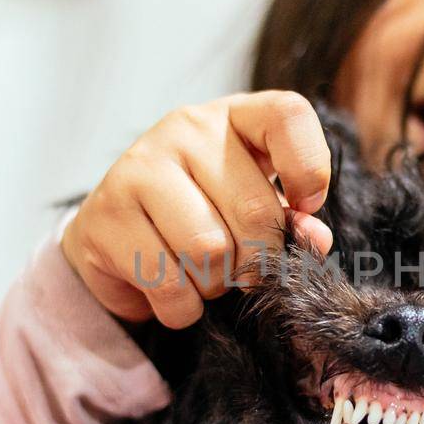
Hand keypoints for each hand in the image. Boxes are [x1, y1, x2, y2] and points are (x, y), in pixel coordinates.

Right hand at [61, 91, 333, 327]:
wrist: (115, 235)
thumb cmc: (202, 215)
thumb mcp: (253, 206)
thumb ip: (289, 219)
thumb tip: (315, 240)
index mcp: (234, 116)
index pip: (288, 115)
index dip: (309, 168)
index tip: (307, 206)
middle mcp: (186, 129)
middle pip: (255, 212)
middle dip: (258, 262)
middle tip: (242, 268)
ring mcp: (140, 165)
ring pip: (210, 251)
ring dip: (216, 285)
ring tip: (203, 275)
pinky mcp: (107, 213)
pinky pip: (168, 284)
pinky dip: (182, 307)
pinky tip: (174, 292)